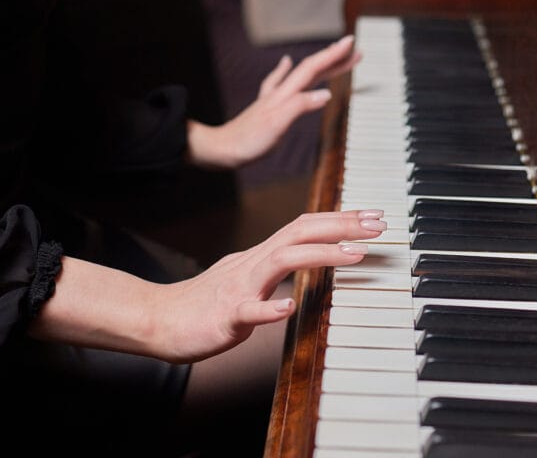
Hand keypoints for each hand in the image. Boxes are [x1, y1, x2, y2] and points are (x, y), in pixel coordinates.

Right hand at [148, 209, 385, 362]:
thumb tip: (304, 258)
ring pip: (282, 262)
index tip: (372, 217)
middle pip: (300, 232)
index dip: (339, 219)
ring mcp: (238, 288)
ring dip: (321, 255)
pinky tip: (288, 307)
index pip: (304, 227)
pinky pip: (247, 311)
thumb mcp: (246, 280)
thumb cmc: (202, 305)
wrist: (156, 319)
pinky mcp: (224, 317)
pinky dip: (268, 309)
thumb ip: (274, 268)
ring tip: (355, 255)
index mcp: (259, 257)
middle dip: (342, 225)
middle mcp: (252, 264)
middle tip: (379, 224)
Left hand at [186, 35, 361, 168]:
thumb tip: (326, 94)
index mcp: (285, 95)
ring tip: (336, 57)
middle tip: (356, 51)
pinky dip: (286, 69)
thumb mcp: (277, 126)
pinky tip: (286, 62)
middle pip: (311, 69)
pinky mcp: (266, 106)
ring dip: (321, 65)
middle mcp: (280, 92)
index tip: (352, 43)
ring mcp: (272, 98)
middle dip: (335, 59)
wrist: (222, 148)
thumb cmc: (248, 141)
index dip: (333, 56)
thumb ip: (300, 106)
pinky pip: (278, 82)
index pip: (313, 69)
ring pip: (301, 75)